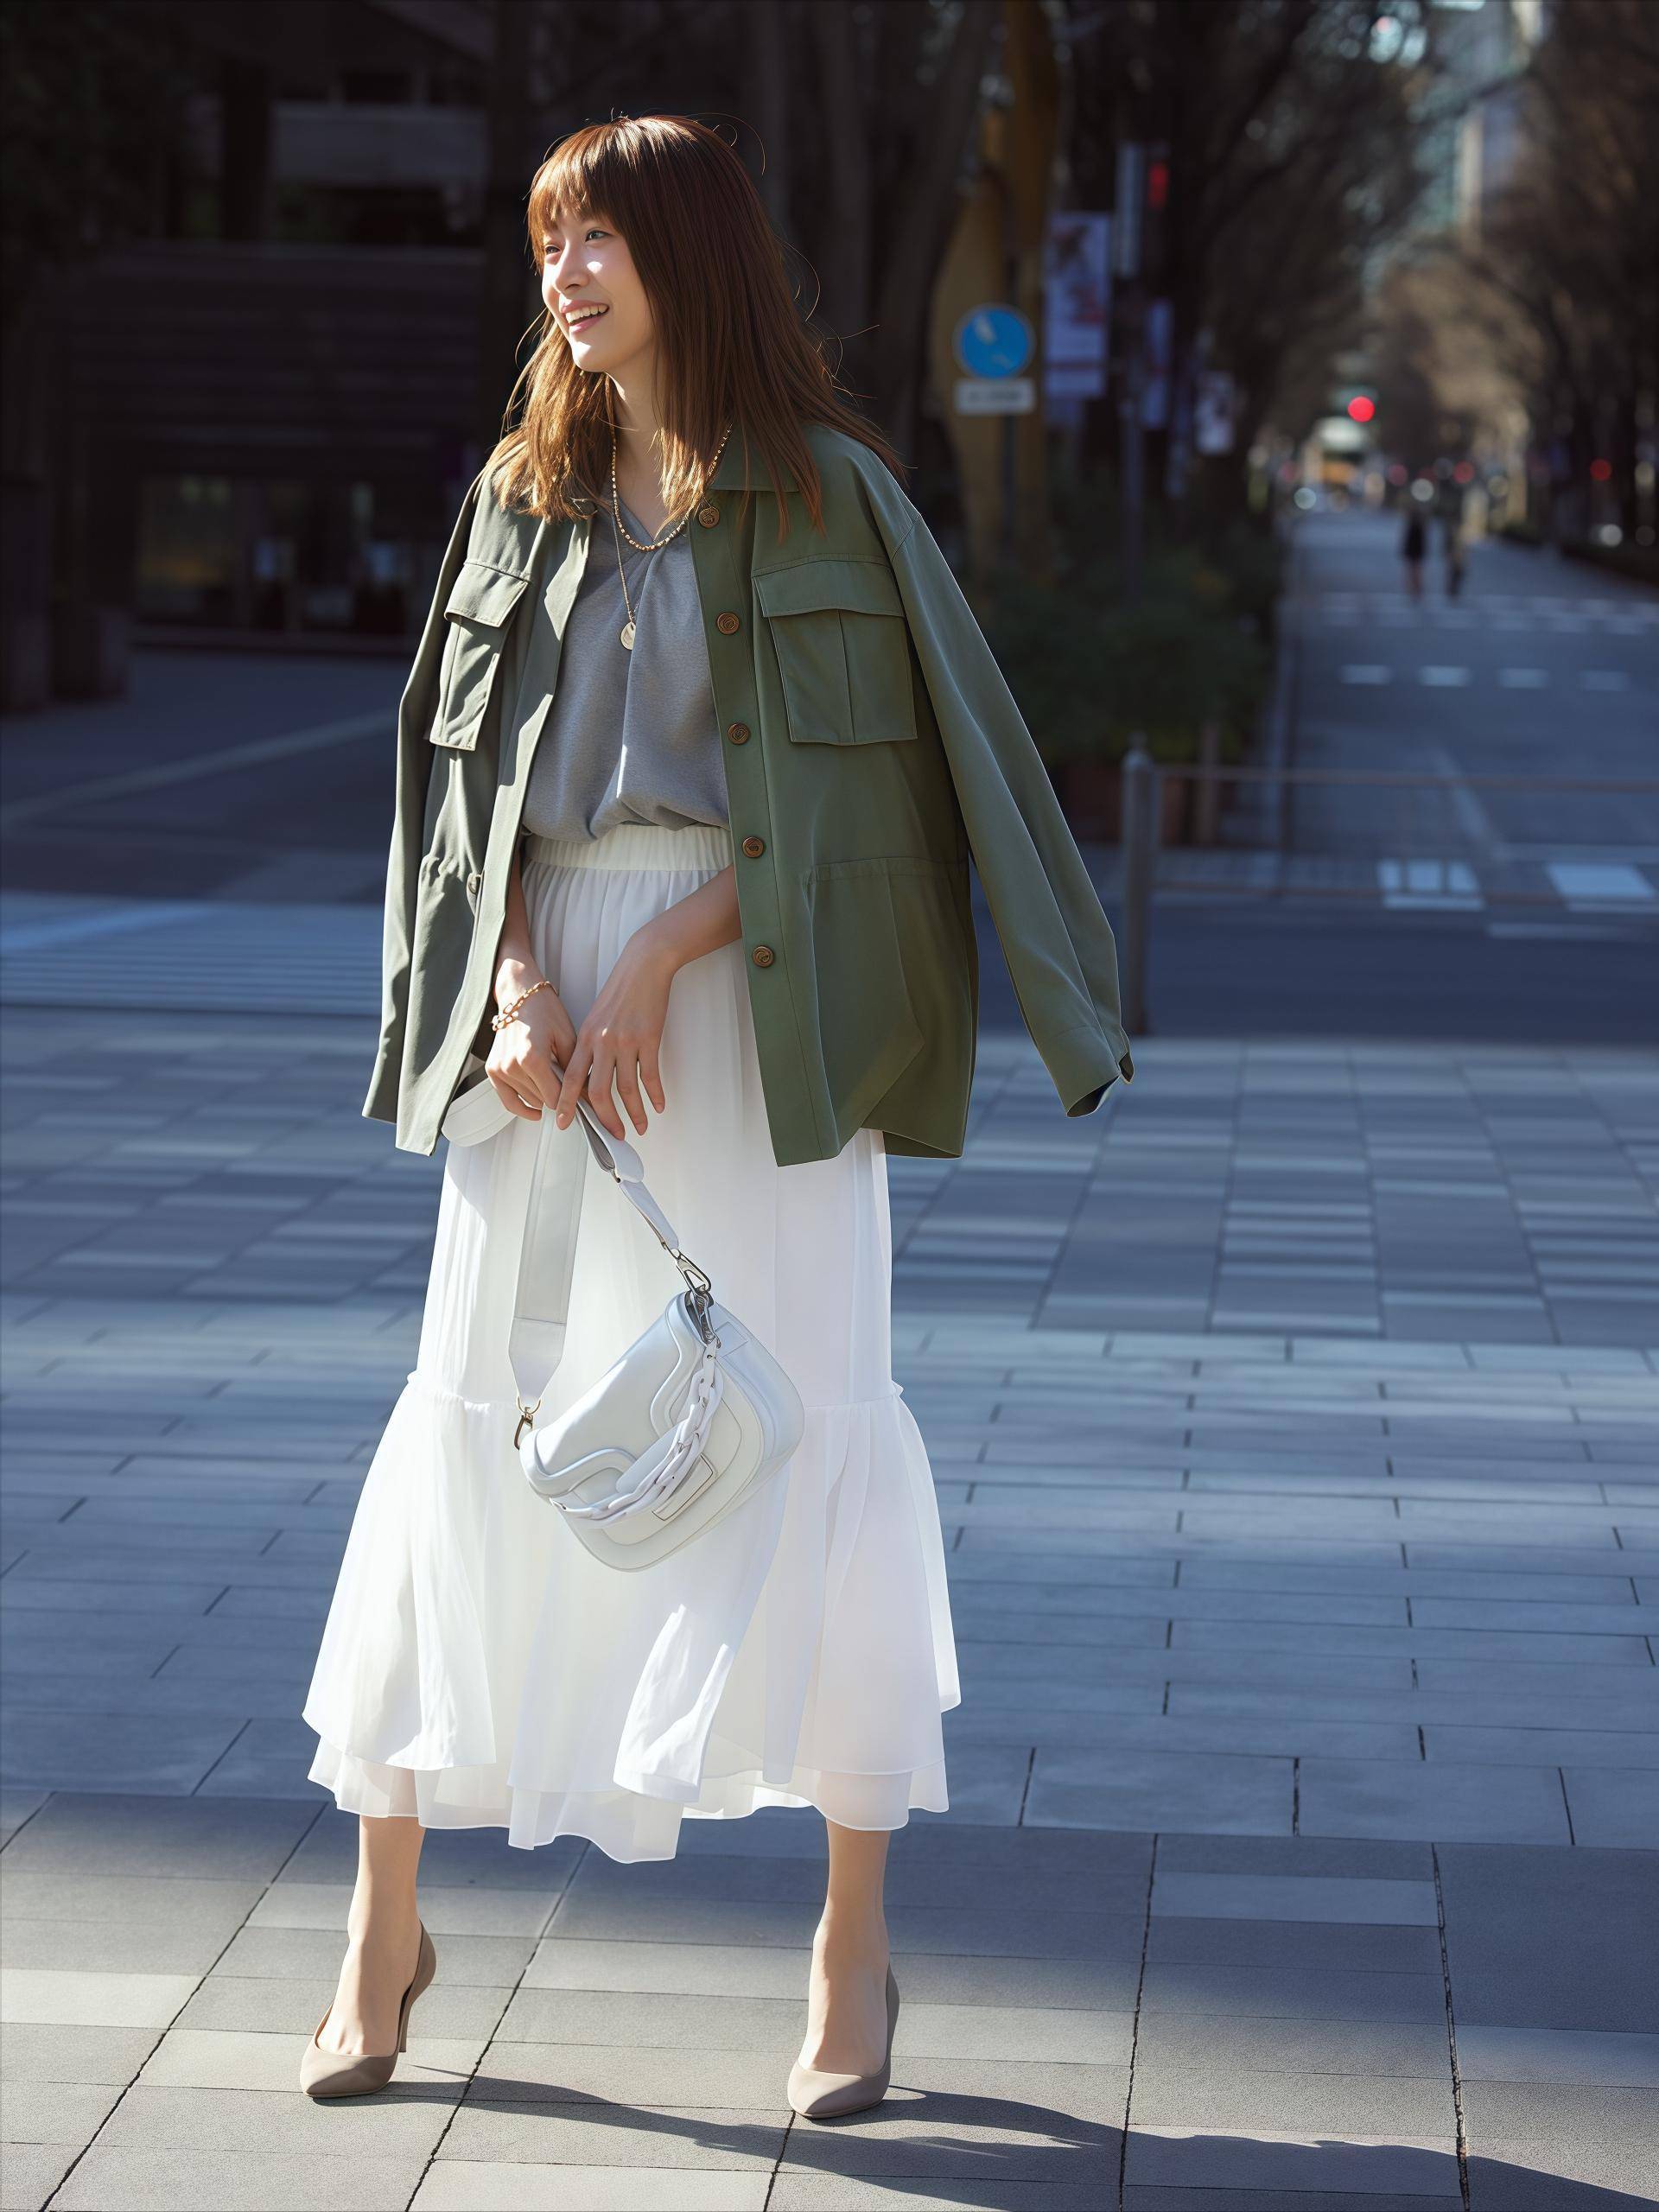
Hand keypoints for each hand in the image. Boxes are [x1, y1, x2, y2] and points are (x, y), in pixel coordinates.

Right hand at [485, 983, 577, 1121]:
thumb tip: (586, 1092)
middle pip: (543, 1100)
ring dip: (542, 1095)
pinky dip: (522, 1107)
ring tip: (550, 1077)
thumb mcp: (568, 1037)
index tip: (580, 1099)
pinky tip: (535, 1111)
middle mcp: (512, 1066)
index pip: (555, 1097)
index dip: (571, 1098)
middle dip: (558, 1094)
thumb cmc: (543, 1009)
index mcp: (532, 1058)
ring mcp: (500, 1069)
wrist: (519, 995)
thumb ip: (575, 1070)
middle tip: (566, 1083)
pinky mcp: (492, 1070)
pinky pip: (507, 1100)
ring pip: (529, 1100)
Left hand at [553, 924, 676, 1140]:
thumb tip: (590, 1077)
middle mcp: (602, 1042)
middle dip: (606, 1118)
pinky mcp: (648, 1038)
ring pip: (626, 1089)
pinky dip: (654, 1094)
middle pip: (598, 1091)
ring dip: (634, 1113)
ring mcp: (625, 1041)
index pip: (570, 1078)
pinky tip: (658, 1106)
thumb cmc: (620, 991)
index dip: (566, 1103)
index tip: (563, 1123)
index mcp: (585, 1037)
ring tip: (640, 1127)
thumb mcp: (596, 1017)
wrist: (643, 966)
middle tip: (613, 1135)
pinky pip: (650, 1075)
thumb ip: (591, 1046)